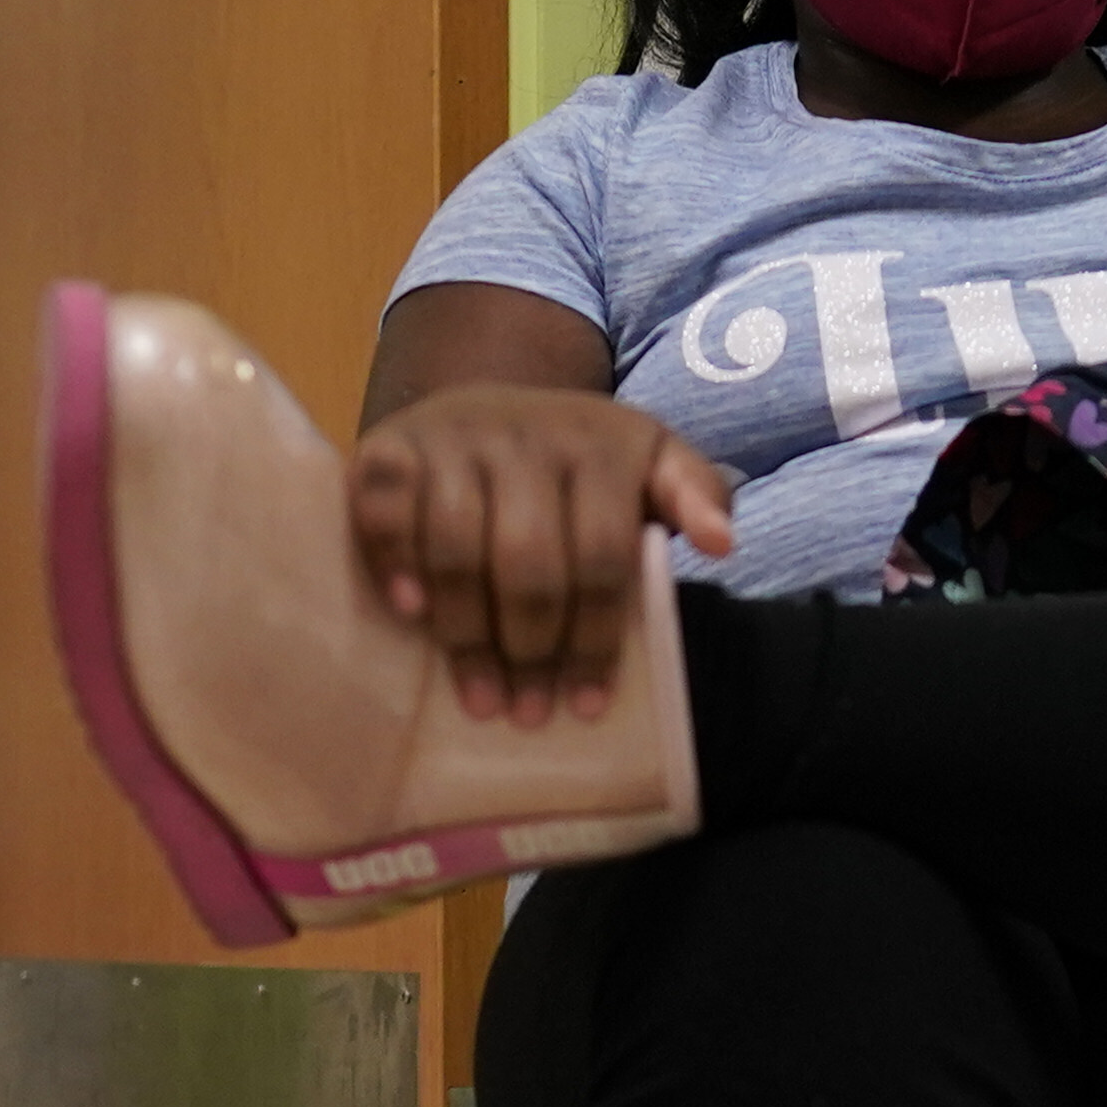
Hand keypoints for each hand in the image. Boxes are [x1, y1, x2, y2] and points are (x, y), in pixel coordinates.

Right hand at [343, 384, 737, 725]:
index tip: (589, 704)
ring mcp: (452, 438)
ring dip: (466, 633)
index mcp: (599, 444)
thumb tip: (723, 542)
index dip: (596, 638)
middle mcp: (524, 434)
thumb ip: (694, 494)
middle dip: (532, 649)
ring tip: (481, 698)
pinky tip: (411, 613)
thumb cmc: (577, 461)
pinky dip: (393, 562)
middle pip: (528, 562)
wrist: (486, 395)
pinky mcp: (389, 444)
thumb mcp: (650, 461)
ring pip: (455, 545)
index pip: (602, 556)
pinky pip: (383, 509)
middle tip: (529, 712)